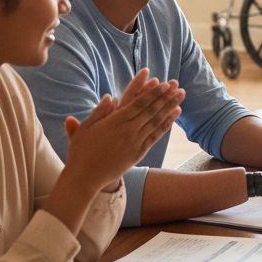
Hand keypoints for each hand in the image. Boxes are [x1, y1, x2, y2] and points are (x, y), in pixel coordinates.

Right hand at [65, 72, 184, 189]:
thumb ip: (99, 111)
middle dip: (165, 96)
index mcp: (114, 121)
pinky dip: (167, 124)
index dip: (152, 92)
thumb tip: (111, 96)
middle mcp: (128, 130)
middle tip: (177, 85)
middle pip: (151, 109)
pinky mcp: (139, 153)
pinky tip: (175, 114)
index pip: (138, 103)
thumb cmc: (80, 152)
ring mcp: (135, 142)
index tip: (163, 83)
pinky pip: (156, 135)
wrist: (85, 178)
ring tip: (181, 95)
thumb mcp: (85, 128)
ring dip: (170, 106)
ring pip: (156, 120)